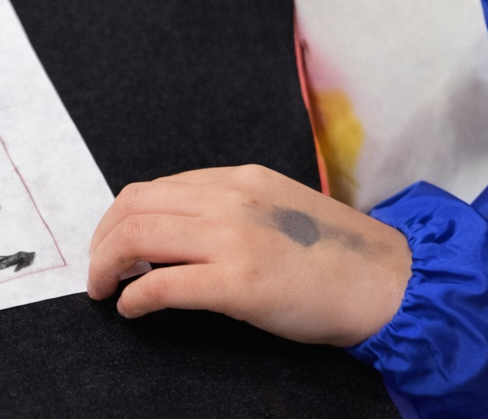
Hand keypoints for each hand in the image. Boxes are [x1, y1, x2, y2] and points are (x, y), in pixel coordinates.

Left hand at [87, 164, 411, 345]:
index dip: (121, 217)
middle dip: (103, 239)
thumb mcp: (277, 209)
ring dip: (108, 264)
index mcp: (238, 179)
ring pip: (139, 236)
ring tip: (104, 289)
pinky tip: (131, 308)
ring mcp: (233, 238)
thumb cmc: (338, 256)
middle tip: (97, 270)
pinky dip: (134, 296)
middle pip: (135, 206)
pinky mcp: (239, 283)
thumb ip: (230, 208)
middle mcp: (230, 199)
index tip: (111, 243)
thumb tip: (177, 230)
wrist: (390, 282)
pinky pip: (163, 284)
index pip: (156, 188)